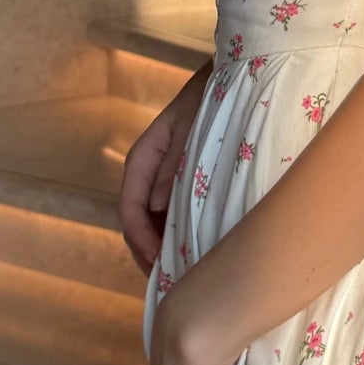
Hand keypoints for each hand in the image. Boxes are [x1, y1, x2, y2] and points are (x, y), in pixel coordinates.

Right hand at [118, 64, 211, 275]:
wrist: (234, 79)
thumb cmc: (212, 99)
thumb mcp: (193, 127)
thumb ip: (173, 163)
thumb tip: (157, 206)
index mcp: (142, 158)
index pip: (129, 209)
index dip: (139, 241)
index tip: (158, 262)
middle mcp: (147, 173)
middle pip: (136, 224)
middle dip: (148, 256)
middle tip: (170, 285)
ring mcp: (163, 180)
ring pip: (152, 225)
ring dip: (161, 251)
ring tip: (181, 279)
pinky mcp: (180, 185)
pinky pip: (170, 217)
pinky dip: (175, 238)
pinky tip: (193, 255)